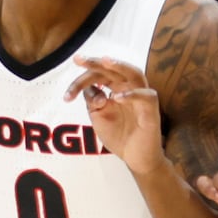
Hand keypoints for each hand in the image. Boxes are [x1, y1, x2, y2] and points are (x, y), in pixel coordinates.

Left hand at [63, 56, 165, 175]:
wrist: (135, 158)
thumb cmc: (120, 136)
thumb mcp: (99, 118)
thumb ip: (93, 102)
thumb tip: (90, 88)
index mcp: (116, 88)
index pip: (98, 76)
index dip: (81, 81)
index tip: (66, 97)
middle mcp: (129, 89)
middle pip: (115, 68)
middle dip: (96, 62)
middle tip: (79, 59)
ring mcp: (142, 98)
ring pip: (135, 74)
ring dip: (120, 66)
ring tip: (105, 61)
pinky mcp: (151, 111)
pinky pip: (146, 96)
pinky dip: (132, 95)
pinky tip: (117, 97)